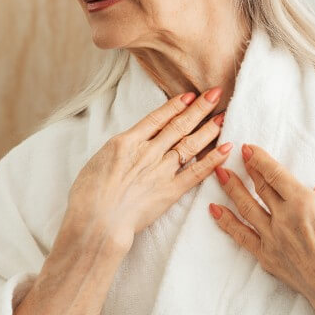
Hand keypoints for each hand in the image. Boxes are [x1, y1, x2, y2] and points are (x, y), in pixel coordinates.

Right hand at [66, 88, 233, 253]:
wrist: (97, 221)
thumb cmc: (88, 195)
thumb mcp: (97, 162)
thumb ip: (117, 151)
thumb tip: (126, 146)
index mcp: (126, 142)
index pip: (157, 118)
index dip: (175, 105)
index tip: (189, 95)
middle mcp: (148, 152)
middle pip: (178, 125)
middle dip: (199, 108)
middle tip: (216, 93)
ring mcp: (161, 170)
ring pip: (191, 144)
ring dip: (209, 128)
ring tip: (223, 116)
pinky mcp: (171, 191)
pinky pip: (197, 172)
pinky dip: (213, 159)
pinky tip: (226, 148)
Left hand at [208, 143, 314, 314]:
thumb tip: (314, 187)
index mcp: (304, 203)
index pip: (275, 174)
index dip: (259, 159)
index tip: (248, 148)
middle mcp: (284, 218)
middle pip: (260, 187)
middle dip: (247, 169)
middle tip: (235, 155)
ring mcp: (272, 238)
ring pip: (245, 207)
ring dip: (231, 188)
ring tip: (219, 173)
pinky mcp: (267, 256)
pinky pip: (241, 235)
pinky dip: (226, 221)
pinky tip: (214, 209)